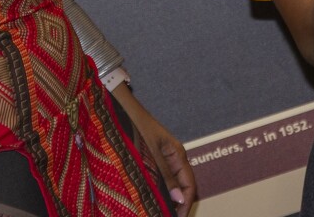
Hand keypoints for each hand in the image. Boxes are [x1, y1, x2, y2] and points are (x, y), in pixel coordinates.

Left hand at [109, 84, 196, 215]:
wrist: (124, 108)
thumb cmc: (137, 125)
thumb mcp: (151, 152)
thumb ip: (165, 175)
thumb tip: (178, 198)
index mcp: (178, 154)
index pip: (189, 184)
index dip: (186, 203)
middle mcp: (174, 156)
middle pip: (183, 185)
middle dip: (179, 203)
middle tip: (168, 216)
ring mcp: (164, 156)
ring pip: (172, 182)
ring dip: (169, 198)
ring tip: (161, 211)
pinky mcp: (154, 156)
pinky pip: (162, 176)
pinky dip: (160, 189)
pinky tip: (152, 197)